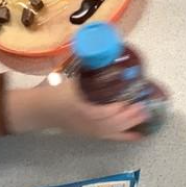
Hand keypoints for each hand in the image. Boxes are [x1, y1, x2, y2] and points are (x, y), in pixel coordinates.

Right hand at [5, 77, 148, 141]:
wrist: (39, 110)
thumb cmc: (56, 92)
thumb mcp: (71, 77)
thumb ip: (88, 65)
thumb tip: (104, 49)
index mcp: (78, 107)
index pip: (98, 112)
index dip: (114, 109)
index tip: (128, 100)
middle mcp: (84, 122)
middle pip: (109, 123)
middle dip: (128, 116)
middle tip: (145, 105)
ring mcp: (87, 130)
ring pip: (111, 131)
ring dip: (130, 124)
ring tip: (146, 114)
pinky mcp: (89, 134)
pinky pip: (109, 137)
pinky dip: (125, 136)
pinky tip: (139, 134)